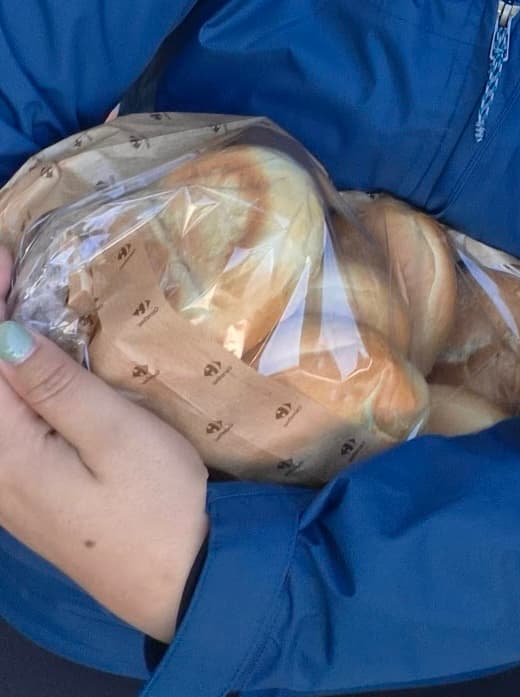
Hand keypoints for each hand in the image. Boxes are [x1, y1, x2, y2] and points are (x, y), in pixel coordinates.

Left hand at [0, 246, 208, 641]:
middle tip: (8, 268)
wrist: (182, 581)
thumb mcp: (117, 437)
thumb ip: (57, 387)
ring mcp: (5, 486)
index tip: (6, 255)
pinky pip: (1, 422)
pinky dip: (8, 380)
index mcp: (7, 454)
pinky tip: (28, 353)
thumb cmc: (159, 505)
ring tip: (13, 294)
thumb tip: (3, 336)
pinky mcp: (26, 491)